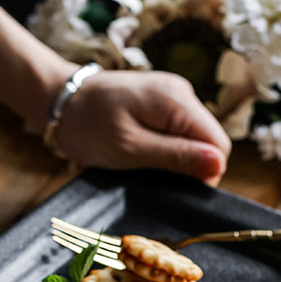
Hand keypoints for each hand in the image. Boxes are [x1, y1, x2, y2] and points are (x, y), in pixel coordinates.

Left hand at [54, 69, 231, 185]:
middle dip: (190, 166)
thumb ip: (175, 156)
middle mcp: (182, 93)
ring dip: (177, 158)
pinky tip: (145, 153)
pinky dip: (168, 148)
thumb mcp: (131, 149)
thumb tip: (218, 165)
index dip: (205, 173)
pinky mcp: (163, 103)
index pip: (218, 145)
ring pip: (196, 139)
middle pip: (210, 142)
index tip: (176, 188)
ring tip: (145, 164)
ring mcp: (174, 96)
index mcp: (177, 101)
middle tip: (155, 177)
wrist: (62, 102)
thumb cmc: (89, 126)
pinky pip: (180, 132)